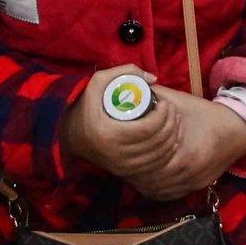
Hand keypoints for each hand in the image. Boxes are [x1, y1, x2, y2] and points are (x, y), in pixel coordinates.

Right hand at [64, 67, 181, 183]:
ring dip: (172, 139)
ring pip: (158, 156)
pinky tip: (171, 141)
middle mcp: (116, 154)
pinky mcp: (125, 172)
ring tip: (175, 123)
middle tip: (173, 111)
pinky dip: (166, 154)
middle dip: (171, 125)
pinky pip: (153, 166)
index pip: (147, 128)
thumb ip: (125, 72)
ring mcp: (121, 166)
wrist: (71, 135)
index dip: (163, 116)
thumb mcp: (98, 82)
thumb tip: (153, 78)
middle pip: (155, 142)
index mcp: (109, 134)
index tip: (166, 103)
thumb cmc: (86, 106)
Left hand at [128, 91, 245, 203]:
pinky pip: (170, 194)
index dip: (132, 159)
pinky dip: (157, 188)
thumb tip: (132, 92)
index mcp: (184, 155)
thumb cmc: (206, 114)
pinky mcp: (197, 187)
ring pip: (159, 191)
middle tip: (122, 161)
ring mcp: (194, 183)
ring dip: (144, 182)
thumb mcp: (179, 101)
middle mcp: (189, 174)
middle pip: (151, 182)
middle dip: (135, 172)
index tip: (122, 151)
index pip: (148, 166)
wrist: (238, 129)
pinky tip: (148, 178)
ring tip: (132, 169)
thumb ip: (155, 97)